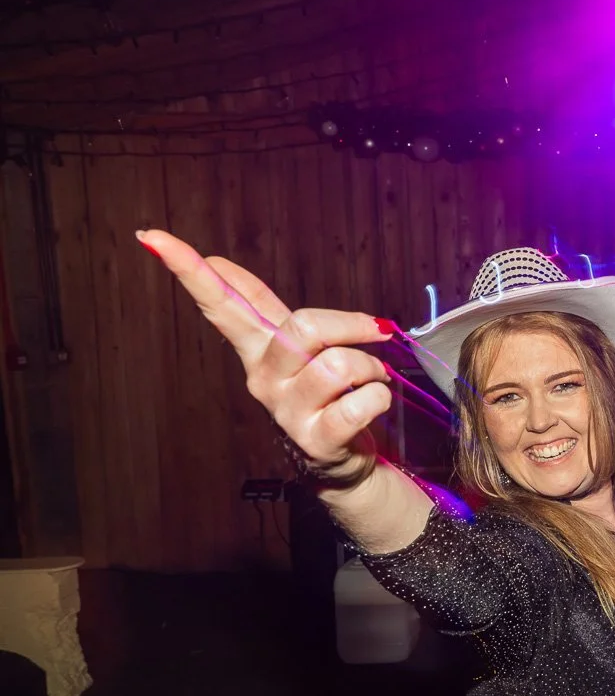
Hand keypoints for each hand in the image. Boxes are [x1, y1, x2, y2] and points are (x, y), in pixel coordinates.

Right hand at [137, 229, 392, 486]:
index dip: (191, 270)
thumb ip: (264, 308)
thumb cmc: (324, 395)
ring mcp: (287, 410)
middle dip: (349, 325)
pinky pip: (359, 403)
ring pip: (339, 365)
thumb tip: (218, 262)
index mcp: (258, 348)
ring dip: (371, 367)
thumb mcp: (297, 347)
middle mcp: (265, 378)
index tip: (153, 237)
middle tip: (374, 332)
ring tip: (371, 378)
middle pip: (302, 329)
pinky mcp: (316, 439)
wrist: (342, 459)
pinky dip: (379, 396)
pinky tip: (372, 402)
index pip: (223, 304)